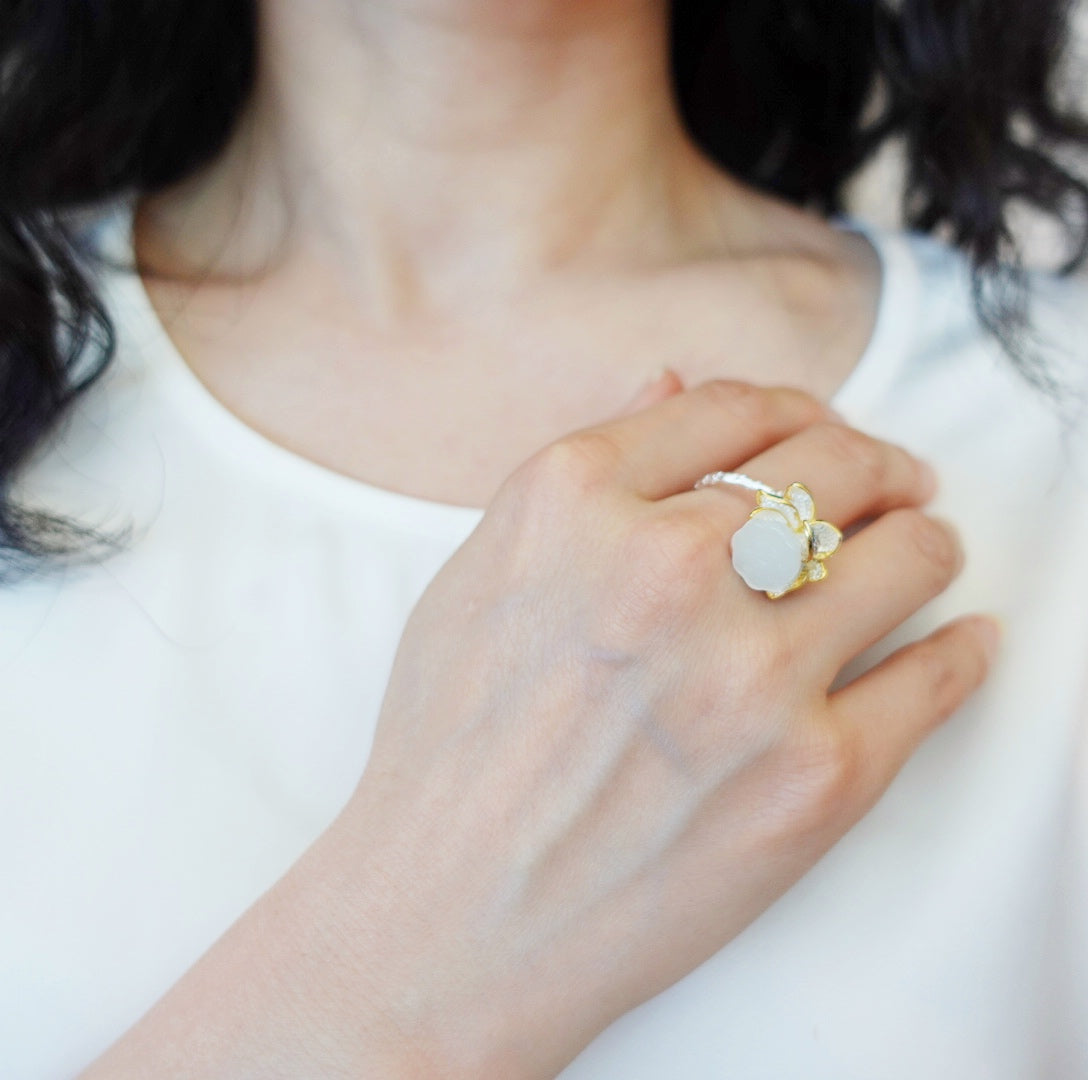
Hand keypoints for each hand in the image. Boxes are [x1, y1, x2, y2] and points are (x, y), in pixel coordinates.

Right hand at [311, 377, 997, 1077]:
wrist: (449, 917)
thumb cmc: (446, 749)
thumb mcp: (475, 577)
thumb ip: (577, 478)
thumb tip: (672, 390)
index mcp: (572, 504)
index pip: (734, 409)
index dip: (792, 412)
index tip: (816, 435)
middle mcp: (663, 568)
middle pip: (833, 462)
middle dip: (876, 463)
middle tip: (893, 483)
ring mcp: (746, 673)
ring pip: (907, 551)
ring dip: (927, 540)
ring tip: (924, 549)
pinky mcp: (814, 776)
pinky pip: (938, 674)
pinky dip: (964, 649)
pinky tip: (961, 639)